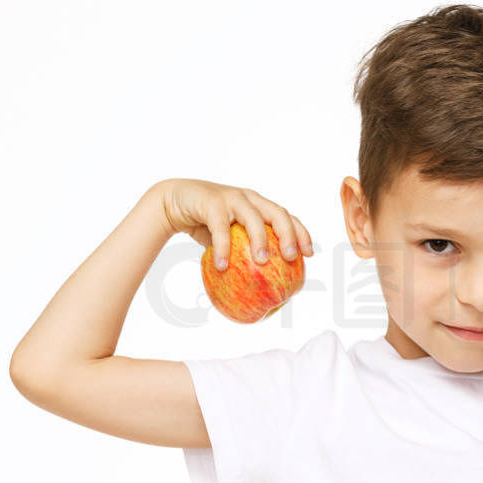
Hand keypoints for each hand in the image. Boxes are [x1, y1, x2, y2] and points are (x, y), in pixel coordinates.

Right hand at [156, 178, 314, 269]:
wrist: (173, 202)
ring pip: (253, 217)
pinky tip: (221, 266)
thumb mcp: (230, 237)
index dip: (301, 233)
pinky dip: (222, 247)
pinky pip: (220, 227)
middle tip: (290, 258)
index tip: (310, 254)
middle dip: (289, 235)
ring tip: (262, 261)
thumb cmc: (206, 224)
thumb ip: (244, 252)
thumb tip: (260, 284)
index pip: (287, 217)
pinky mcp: (211, 202)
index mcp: (259, 206)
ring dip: (260, 239)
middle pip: (277, 213)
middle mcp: (249, 199)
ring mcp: (231, 198)